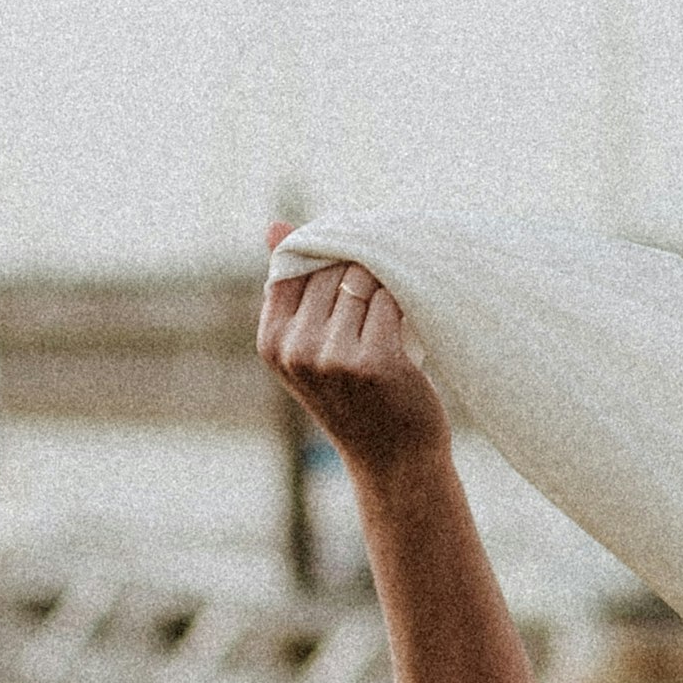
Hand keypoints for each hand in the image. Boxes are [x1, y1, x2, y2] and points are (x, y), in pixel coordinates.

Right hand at [259, 259, 453, 475]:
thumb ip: (295, 285)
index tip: (354, 273)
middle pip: (332, 269)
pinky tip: (411, 324)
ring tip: (394, 318)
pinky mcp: (372, 361)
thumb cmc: (357, 395)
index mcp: (271, 341)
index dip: (328, 259)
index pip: (295, 265)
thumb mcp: (312, 344)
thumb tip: (273, 223)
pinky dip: (405, 303)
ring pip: (363, 280)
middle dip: (361, 271)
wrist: (393, 460)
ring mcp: (332, 357)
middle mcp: (295, 349)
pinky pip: (390, 300)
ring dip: (386, 286)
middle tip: (383, 301)